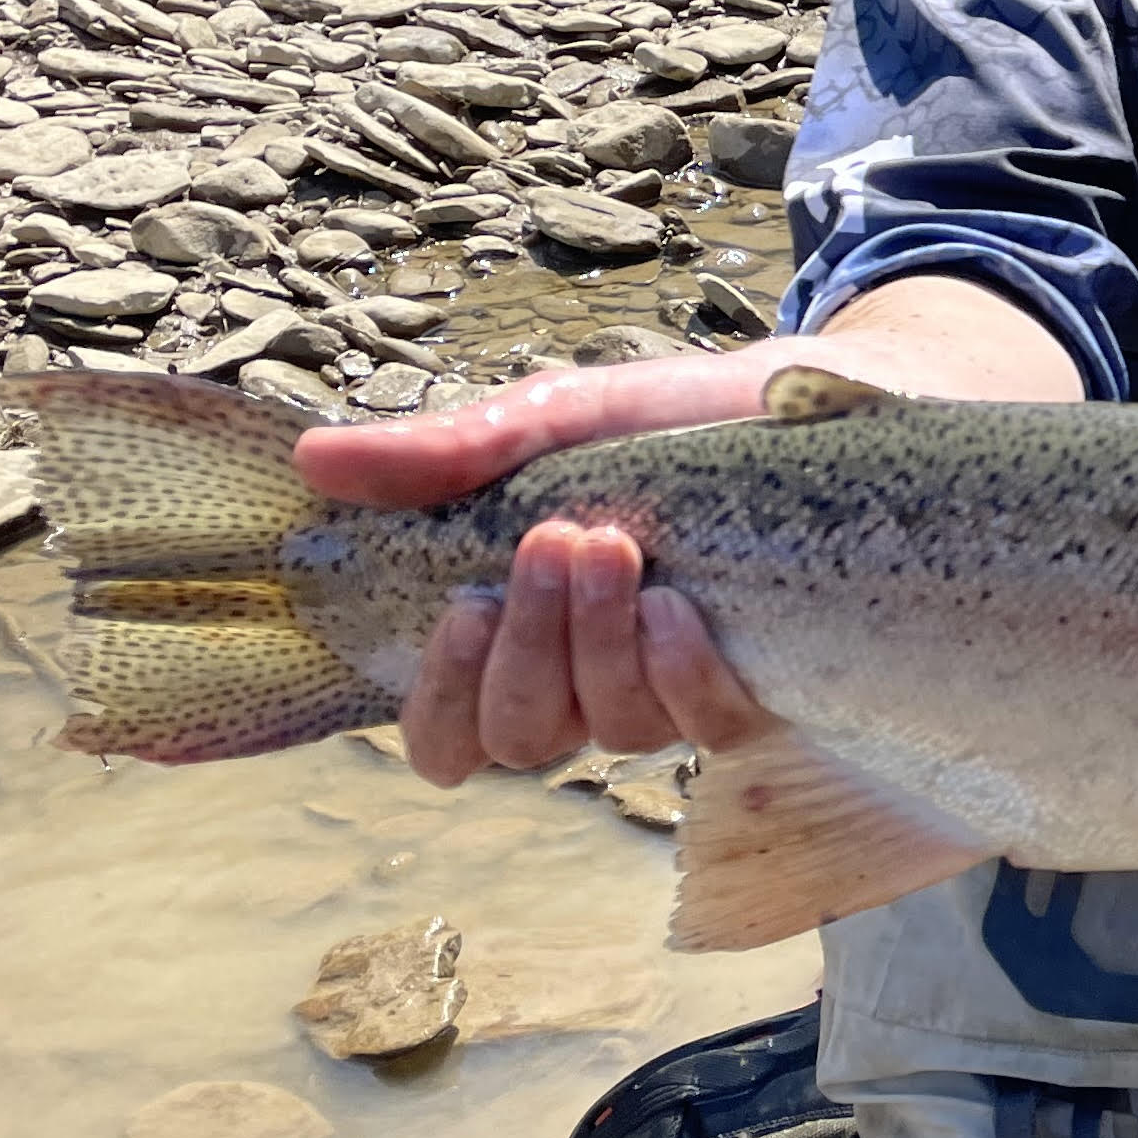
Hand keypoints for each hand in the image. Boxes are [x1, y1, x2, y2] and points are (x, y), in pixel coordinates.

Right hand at [296, 342, 839, 786]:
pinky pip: (699, 726)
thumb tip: (314, 463)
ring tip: (612, 544)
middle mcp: (589, 681)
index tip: (459, 609)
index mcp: (524, 632)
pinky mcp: (755, 689)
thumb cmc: (678, 419)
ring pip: (603, 731)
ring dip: (594, 644)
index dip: (437, 701)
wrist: (823, 399)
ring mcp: (671, 692)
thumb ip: (452, 452)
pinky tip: (676, 608)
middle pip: (516, 738)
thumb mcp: (559, 418)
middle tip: (553, 540)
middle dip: (523, 648)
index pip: (449, 735)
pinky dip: (676, 672)